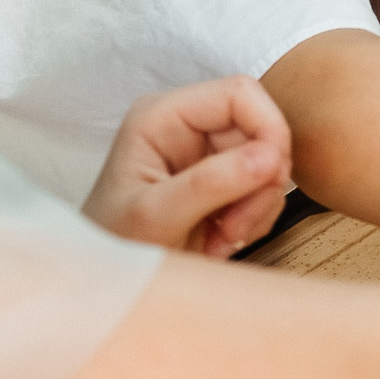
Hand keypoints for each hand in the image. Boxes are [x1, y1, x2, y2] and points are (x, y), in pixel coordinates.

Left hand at [82, 76, 294, 256]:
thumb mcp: (156, 217)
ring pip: (268, 164)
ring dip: (256, 208)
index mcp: (163, 116)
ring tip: (222, 239)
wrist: (106, 284)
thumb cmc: (113, 245)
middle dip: (259, 183)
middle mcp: (187, 127)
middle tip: (235, 228)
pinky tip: (220, 241)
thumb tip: (269, 157)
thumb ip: (210, 184)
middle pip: (260, 131)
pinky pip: (263, 189)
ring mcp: (206, 155)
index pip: (239, 94)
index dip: (268, 128)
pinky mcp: (220, 182)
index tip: (272, 176)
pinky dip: (253, 219)